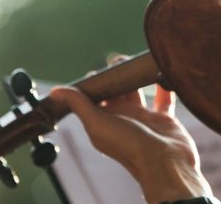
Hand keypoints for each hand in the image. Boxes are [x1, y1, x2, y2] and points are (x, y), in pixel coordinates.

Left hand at [50, 57, 212, 203]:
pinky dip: (162, 86)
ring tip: (136, 63)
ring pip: (136, 92)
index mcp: (103, 121)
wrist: (164, 161)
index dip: (93, 83)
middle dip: (116, 75)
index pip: (93, 98)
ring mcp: (142, 118)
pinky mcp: (162, 118)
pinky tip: (160, 73)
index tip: (97, 69)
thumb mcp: (97, 123)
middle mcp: (121, 119)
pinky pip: (162, 97)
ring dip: (136, 77)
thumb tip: (56, 91)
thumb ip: (79, 105)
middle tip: (120, 60)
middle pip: (115, 91)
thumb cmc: (129, 146)